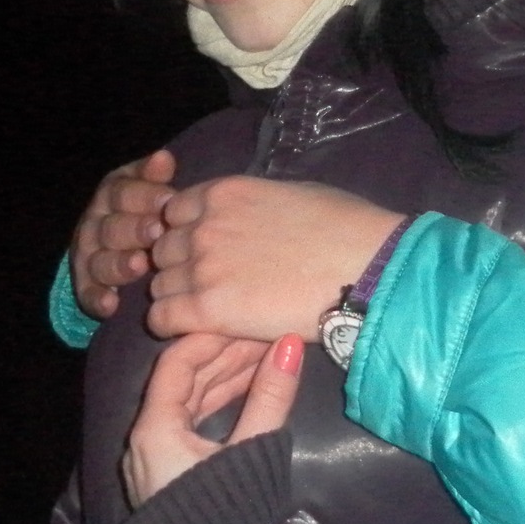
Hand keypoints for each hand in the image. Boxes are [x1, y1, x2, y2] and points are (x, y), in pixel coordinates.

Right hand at [71, 150, 178, 321]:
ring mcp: (89, 255)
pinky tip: (111, 305)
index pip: (123, 192)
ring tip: (140, 266)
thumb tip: (165, 158)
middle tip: (157, 232)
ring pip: (100, 260)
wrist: (120, 247)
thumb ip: (154, 176)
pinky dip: (98, 300)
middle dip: (134, 230)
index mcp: (112, 196)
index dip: (145, 196)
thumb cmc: (147, 213)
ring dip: (119, 264)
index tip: (169, 200)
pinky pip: (88, 294)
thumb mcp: (148, 189)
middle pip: (112, 227)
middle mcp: (96, 223)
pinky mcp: (86, 285)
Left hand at [125, 332, 306, 506]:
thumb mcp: (251, 451)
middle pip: (183, 381)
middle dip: (224, 357)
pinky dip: (217, 404)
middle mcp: (147, 437)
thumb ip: (270, 398)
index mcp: (154, 429)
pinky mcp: (170, 471)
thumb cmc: (227, 516)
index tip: (243, 322)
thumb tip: (291, 345)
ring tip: (263, 358)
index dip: (211, 338)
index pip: (176, 362)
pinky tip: (247, 390)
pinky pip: (191, 424)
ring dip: (225, 380)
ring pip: (189, 402)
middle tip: (263, 337)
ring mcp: (156, 456)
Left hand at [147, 177, 406, 342]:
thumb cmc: (344, 228)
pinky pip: (161, 318)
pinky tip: (195, 330)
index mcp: (222, 193)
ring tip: (205, 310)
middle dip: (180, 266)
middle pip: (163, 250)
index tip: (207, 251)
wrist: (365, 268)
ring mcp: (202, 267)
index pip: (174, 213)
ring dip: (176, 297)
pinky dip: (171, 326)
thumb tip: (246, 217)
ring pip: (159, 285)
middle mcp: (203, 226)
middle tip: (209, 285)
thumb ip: (251, 205)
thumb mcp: (290, 194)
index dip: (187, 233)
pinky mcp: (207, 309)